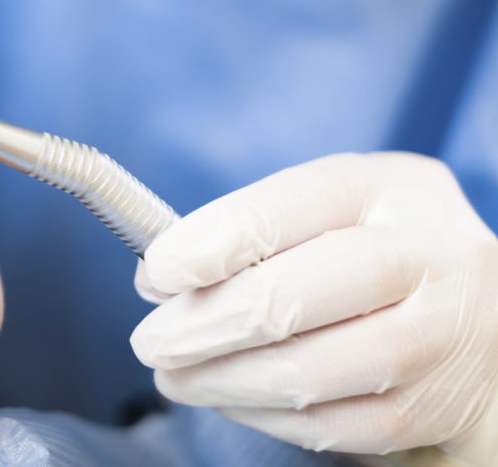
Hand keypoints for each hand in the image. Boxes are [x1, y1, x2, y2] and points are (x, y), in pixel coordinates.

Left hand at [131, 152, 497, 463]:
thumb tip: (161, 277)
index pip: (295, 204)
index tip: (157, 271)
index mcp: (394, 189)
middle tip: (150, 341)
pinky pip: (333, 424)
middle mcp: (433, 256)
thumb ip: (254, 232)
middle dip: (204, 324)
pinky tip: (228, 398)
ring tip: (174, 377)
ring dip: (221, 380)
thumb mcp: (333, 213)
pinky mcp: (439, 408)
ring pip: (309, 371)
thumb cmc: (377, 256)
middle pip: (296, 294)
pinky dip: (264, 416)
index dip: (214, 240)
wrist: (487, 320)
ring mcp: (445, 337)